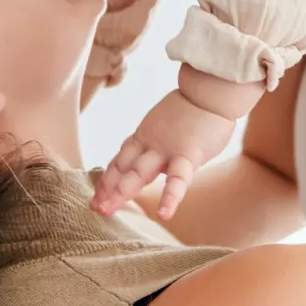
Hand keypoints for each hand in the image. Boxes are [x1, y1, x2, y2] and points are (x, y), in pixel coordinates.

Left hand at [92, 90, 235, 219]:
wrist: (211, 91)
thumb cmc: (193, 109)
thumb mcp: (163, 124)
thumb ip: (154, 141)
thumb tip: (150, 155)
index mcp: (144, 137)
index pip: (120, 161)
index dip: (107, 179)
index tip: (97, 196)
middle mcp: (149, 143)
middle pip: (123, 168)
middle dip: (107, 189)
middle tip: (95, 208)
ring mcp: (166, 149)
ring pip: (139, 172)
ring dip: (121, 191)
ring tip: (107, 210)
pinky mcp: (189, 154)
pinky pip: (178, 178)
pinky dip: (170, 197)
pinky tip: (164, 214)